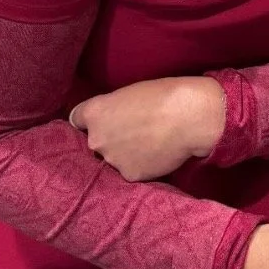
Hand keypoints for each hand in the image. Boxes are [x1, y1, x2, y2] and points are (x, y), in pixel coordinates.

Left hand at [69, 76, 225, 180]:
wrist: (192, 117)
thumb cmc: (166, 95)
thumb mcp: (131, 93)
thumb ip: (114, 109)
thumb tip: (115, 120)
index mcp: (95, 113)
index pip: (77, 119)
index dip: (91, 120)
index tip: (103, 120)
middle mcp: (96, 139)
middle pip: (96, 141)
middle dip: (111, 138)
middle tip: (135, 131)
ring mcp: (112, 160)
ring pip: (114, 158)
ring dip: (126, 153)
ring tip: (151, 144)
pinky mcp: (130, 175)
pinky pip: (132, 170)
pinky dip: (142, 165)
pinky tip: (158, 154)